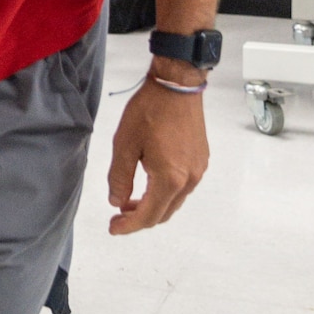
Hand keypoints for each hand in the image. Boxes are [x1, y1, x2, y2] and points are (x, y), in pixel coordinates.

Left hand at [107, 75, 207, 234]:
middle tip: (118, 216)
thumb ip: (119, 178)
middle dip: (139, 219)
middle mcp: (189, 179)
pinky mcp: (201, 160)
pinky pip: (182, 188)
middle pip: (163, 213)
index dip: (128, 226)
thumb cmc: (149, 111)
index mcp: (170, 178)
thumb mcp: (124, 145)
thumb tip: (117, 202)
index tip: (113, 228)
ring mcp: (198, 170)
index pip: (148, 215)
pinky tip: (148, 184)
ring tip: (129, 200)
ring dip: (152, 206)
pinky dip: (164, 193)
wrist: (177, 85)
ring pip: (174, 202)